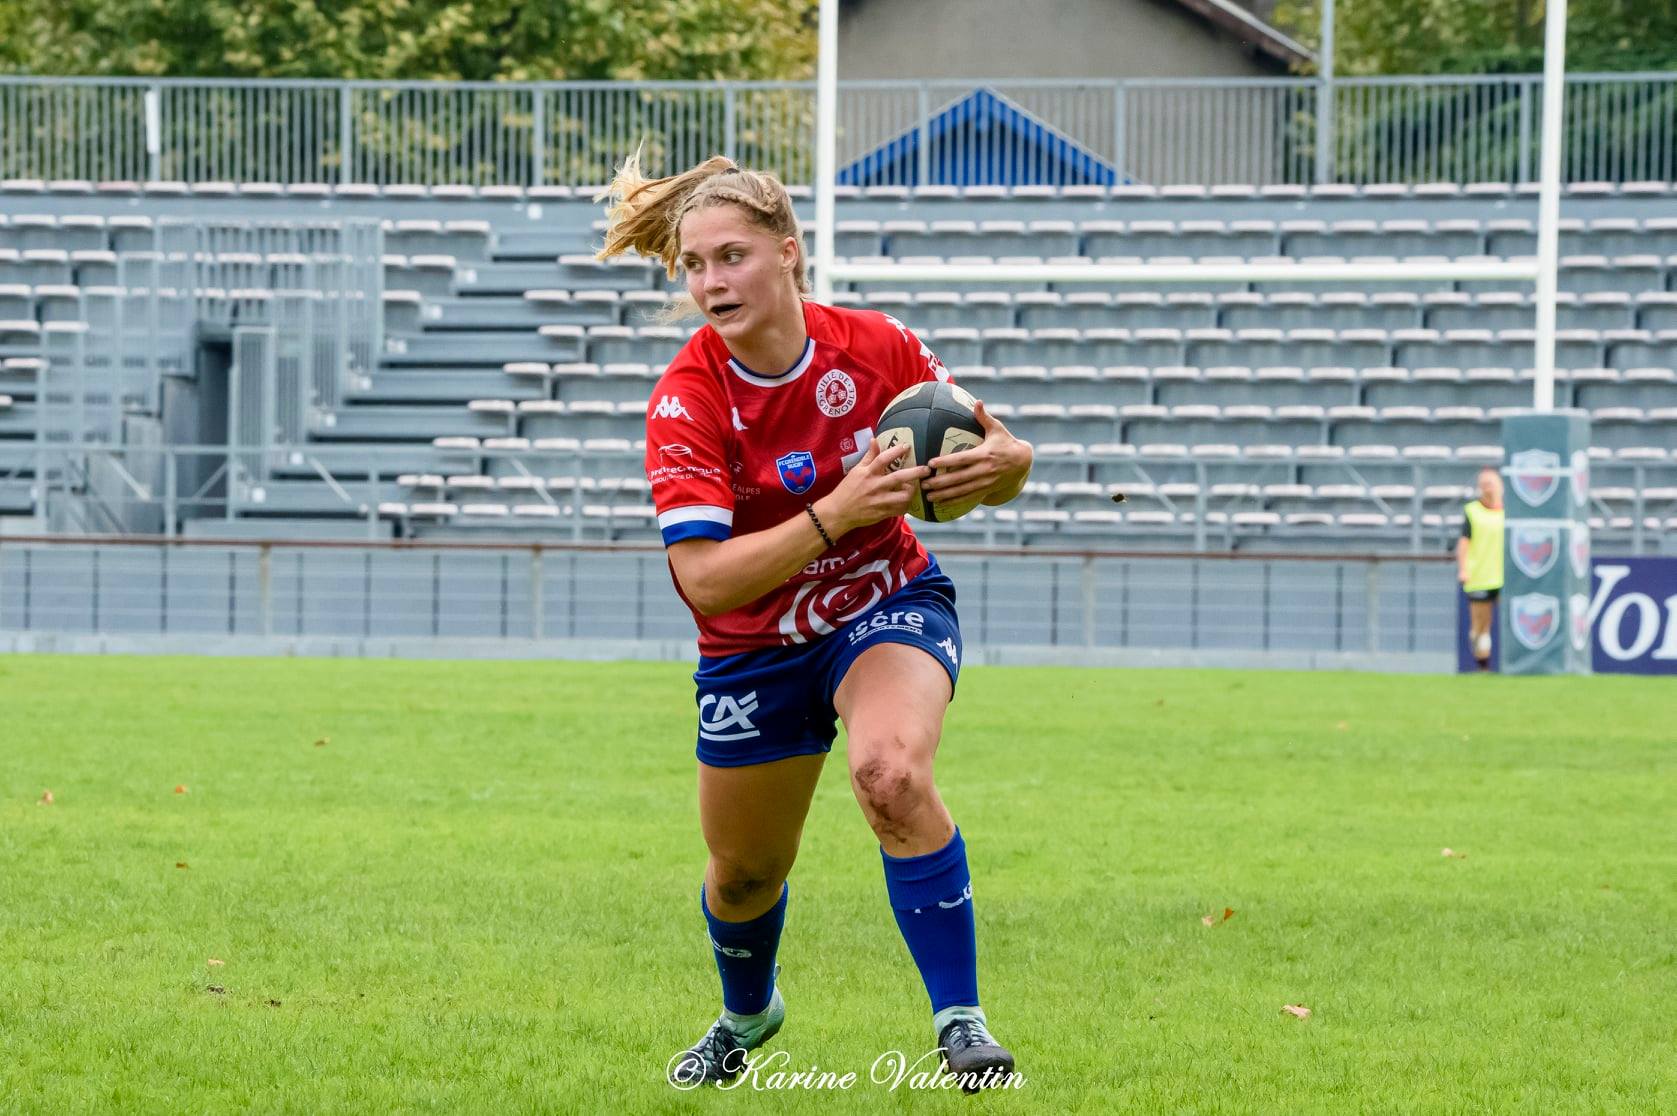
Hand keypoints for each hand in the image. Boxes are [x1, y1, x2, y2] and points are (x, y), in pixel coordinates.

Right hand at [814, 438, 928, 537]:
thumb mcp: (856, 470)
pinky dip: (905, 505)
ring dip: (911, 492)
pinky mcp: (882, 513)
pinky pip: (900, 510)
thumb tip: (875, 440)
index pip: (883, 459)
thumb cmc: (847, 489)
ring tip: (912, 488)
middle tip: (926, 469)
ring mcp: (879, 501)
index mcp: (867, 474)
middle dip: (915, 473)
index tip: (907, 446)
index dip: (896, 451)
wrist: (839, 512)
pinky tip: (905, 501)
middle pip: (898, 478)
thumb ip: (868, 456)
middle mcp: (874, 486)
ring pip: (902, 497)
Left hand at [921, 400, 1032, 506]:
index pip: (961, 459)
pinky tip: (941, 503)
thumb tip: (977, 401)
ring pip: (962, 491)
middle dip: (940, 482)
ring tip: (928, 497)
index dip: (946, 461)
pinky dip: (954, 501)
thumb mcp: (998, 429)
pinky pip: (968, 498)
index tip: (931, 463)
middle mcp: (984, 470)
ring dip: (944, 495)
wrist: (1023, 462)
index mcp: (984, 455)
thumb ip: (984, 417)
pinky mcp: (986, 490)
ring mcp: (985, 482)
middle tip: (923, 483)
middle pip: (958, 478)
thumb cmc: (1006, 442)